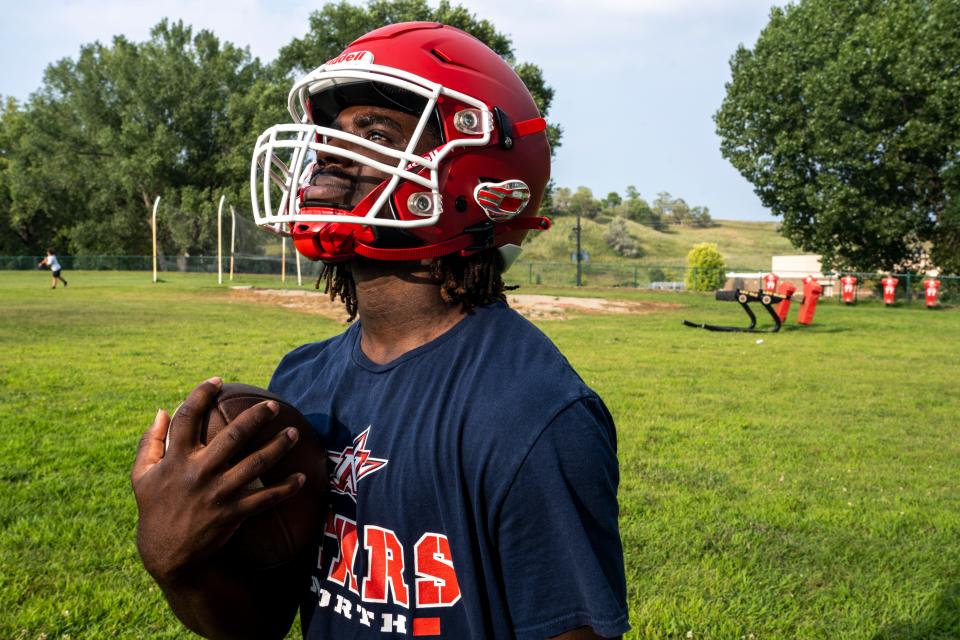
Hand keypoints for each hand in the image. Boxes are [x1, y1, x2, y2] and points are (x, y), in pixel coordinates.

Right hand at [131, 377, 304, 583]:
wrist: (168, 554)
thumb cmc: (155, 508)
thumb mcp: (141, 476)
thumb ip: (149, 442)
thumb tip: (162, 411)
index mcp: (174, 460)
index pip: (187, 418)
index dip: (201, 395)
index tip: (217, 381)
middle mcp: (197, 473)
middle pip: (232, 436)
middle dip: (255, 418)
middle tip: (273, 405)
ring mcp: (217, 493)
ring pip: (254, 464)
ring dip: (277, 447)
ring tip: (294, 432)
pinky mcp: (232, 513)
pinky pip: (264, 499)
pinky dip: (284, 489)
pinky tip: (301, 478)